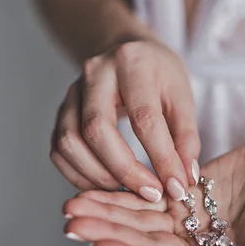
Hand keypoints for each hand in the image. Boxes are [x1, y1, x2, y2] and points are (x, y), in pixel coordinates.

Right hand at [50, 39, 199, 201]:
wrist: (126, 52)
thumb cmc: (158, 74)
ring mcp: (71, 93)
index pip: (143, 117)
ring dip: (97, 176)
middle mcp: (94, 74)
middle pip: (96, 130)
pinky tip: (105, 184)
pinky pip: (58, 151)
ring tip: (127, 191)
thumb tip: (183, 178)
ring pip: (69, 143)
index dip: (161, 157)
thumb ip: (185, 136)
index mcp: (131, 62)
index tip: (176, 187)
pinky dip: (78, 175)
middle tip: (150, 193)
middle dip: (124, 170)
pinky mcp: (59, 113)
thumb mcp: (182, 96)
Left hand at [62, 134, 244, 245]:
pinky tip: (94, 188)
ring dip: (107, 214)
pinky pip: (147, 197)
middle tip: (71, 222)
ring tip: (72, 206)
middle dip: (108, 233)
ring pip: (140, 221)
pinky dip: (122, 194)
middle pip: (145, 244)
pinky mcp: (183, 196)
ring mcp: (189, 221)